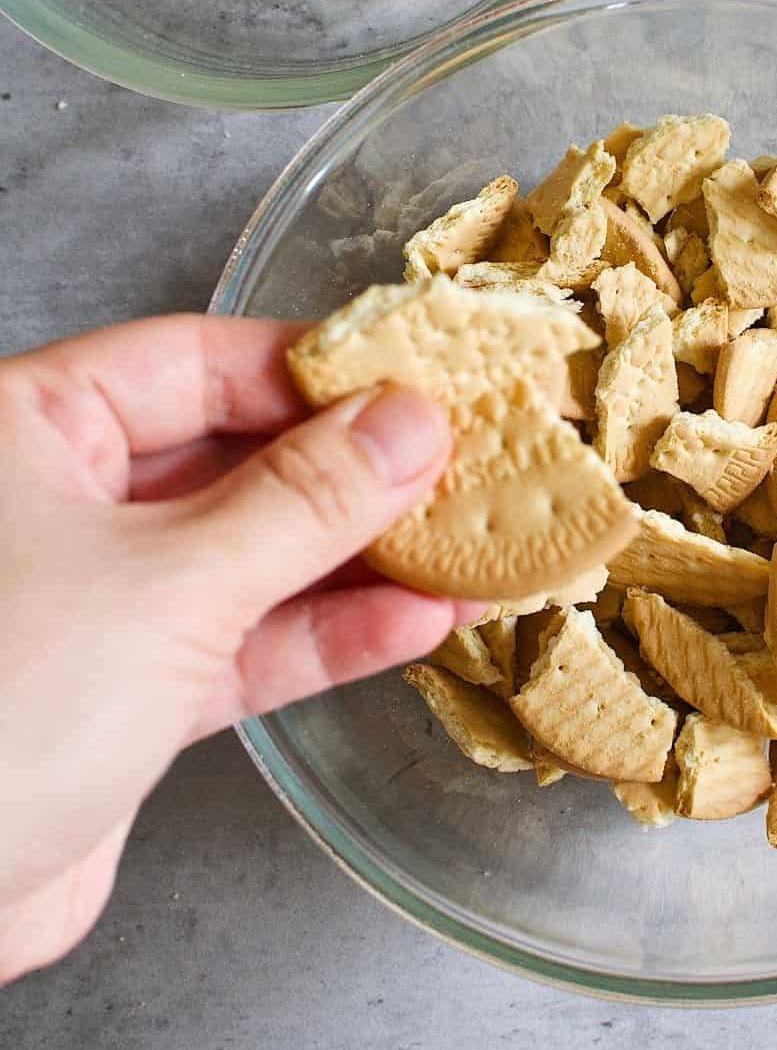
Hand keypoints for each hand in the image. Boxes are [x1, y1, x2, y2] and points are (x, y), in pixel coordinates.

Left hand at [0, 316, 473, 983]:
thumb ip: (302, 501)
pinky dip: (325, 635)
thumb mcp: (169, 581)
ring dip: (358, 560)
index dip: (313, 372)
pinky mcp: (127, 688)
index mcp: (30, 427)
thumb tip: (408, 422)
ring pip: (249, 553)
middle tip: (458, 464)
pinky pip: (243, 640)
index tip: (416, 382)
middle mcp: (59, 499)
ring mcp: (98, 595)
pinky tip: (416, 622)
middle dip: (351, 471)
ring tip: (461, 546)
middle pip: (234, 455)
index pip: (196, 361)